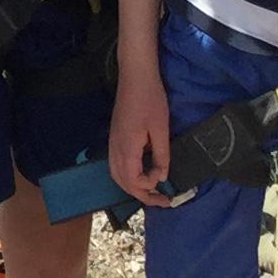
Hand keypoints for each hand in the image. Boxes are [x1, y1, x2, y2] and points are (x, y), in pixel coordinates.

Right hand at [108, 66, 172, 207]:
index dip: (149, 187)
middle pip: (123, 182)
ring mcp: (112, 143)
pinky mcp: (114, 138)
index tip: (165, 182)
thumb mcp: (161, 128)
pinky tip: (139, 174)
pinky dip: (126, 176)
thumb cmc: (151, 99)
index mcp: (127, 148)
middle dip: (142, 195)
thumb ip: (161, 155)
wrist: (135, 76)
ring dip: (133, 187)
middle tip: (162, 201)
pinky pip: (116, 165)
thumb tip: (161, 177)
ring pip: (117, 175)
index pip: (133, 181)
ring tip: (151, 192)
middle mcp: (116, 149)